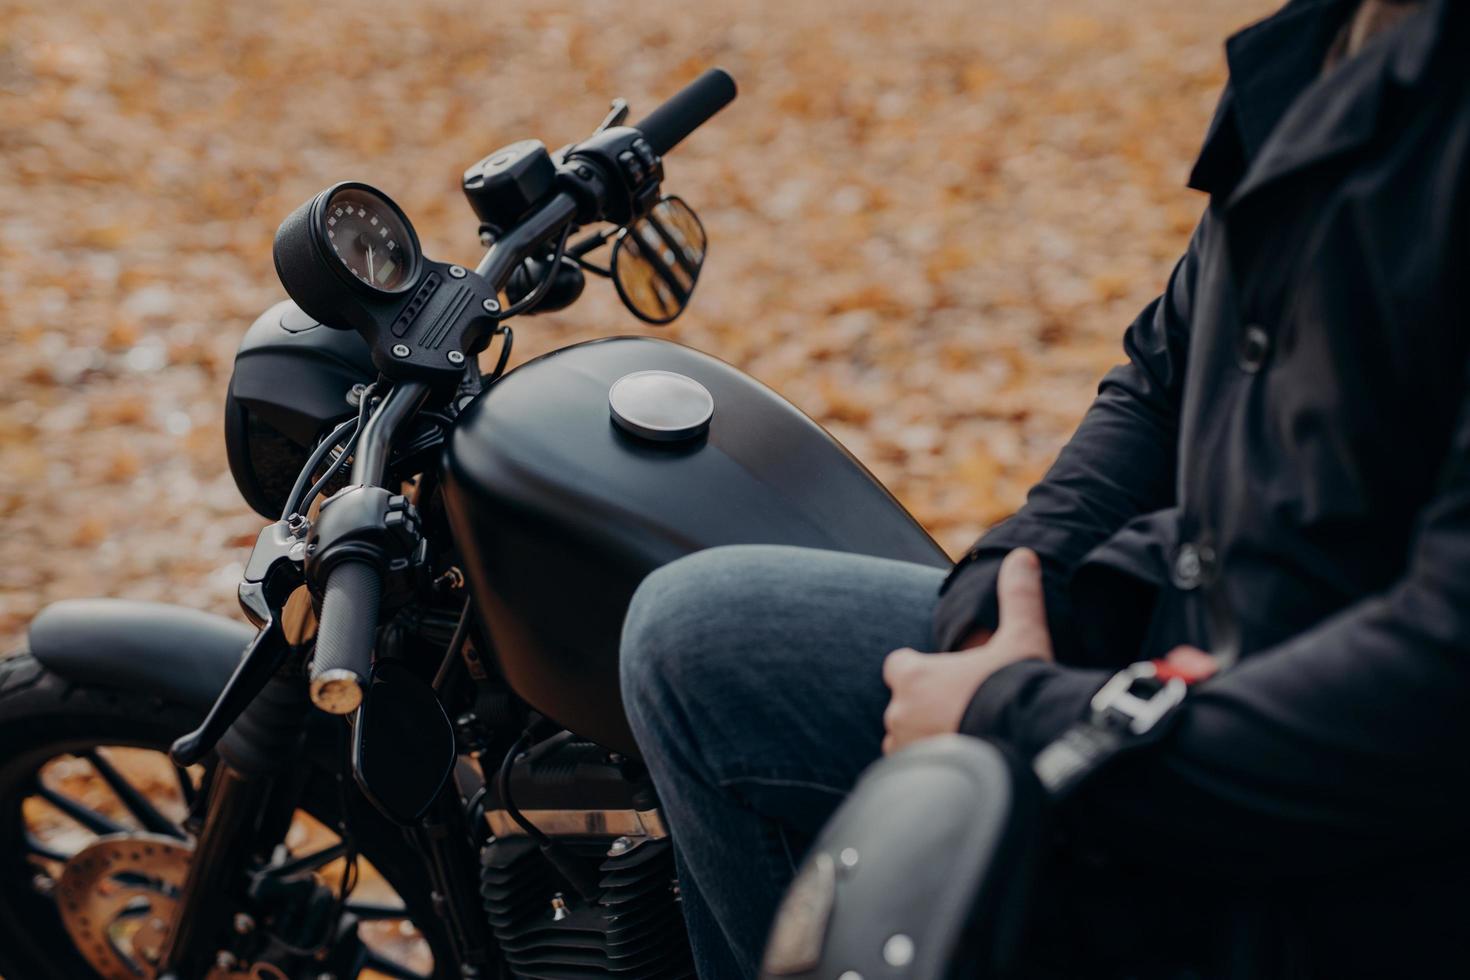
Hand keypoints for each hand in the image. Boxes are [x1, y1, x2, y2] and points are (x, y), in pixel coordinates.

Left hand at [882, 548, 1053, 753]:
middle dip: (927, 708)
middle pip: (904, 706)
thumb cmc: (1016, 691)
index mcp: (913, 676)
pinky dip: (933, 772)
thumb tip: (1023, 555)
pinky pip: (916, 773)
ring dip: (928, 740)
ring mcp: (903, 751)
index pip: (898, 667)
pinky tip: (965, 769)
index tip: (946, 677)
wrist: (1024, 750)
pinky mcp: (915, 780)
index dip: (919, 670)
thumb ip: (1018, 596)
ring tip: (968, 743)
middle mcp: (898, 713)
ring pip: (907, 742)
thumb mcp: (1022, 637)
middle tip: (966, 713)